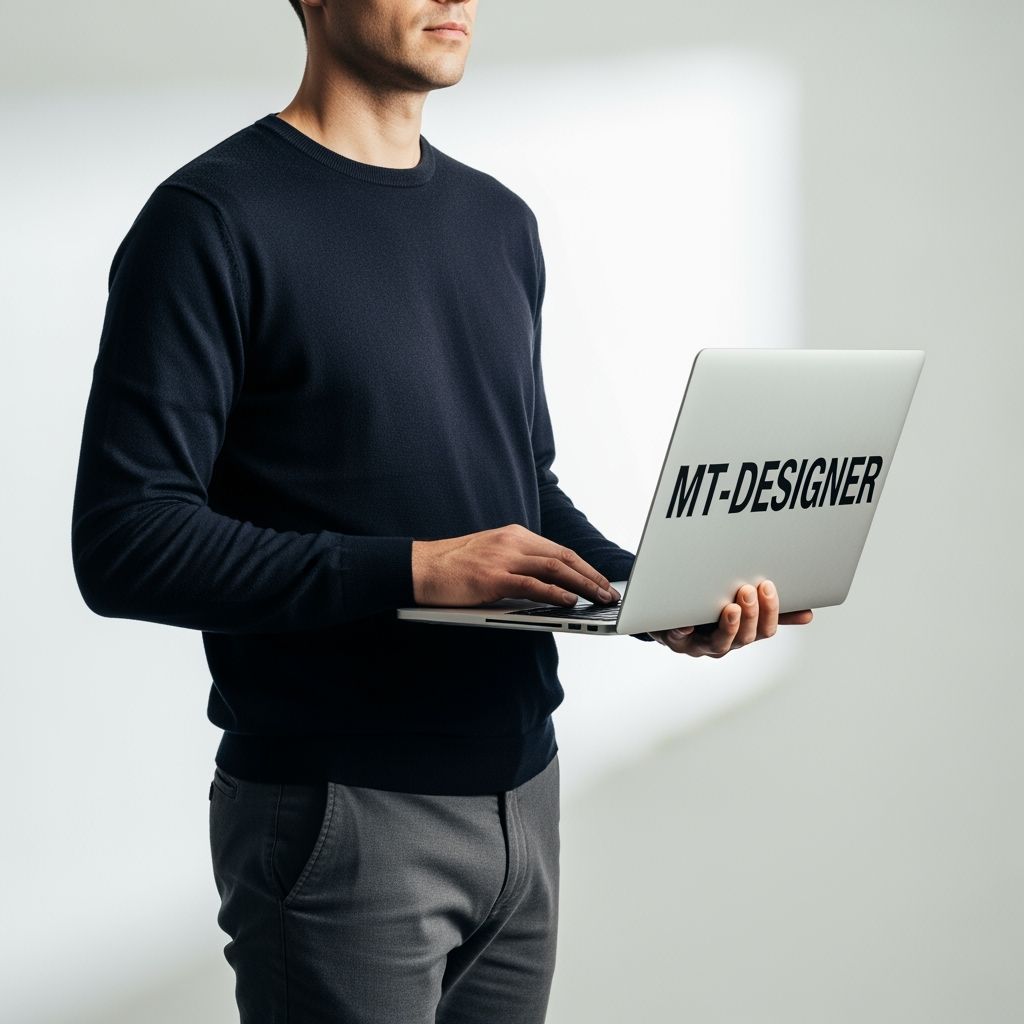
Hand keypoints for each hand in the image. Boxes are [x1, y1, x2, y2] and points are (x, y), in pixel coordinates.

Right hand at [412, 523, 619, 607]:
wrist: (418, 568)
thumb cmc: (452, 567)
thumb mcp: (491, 557)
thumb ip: (518, 565)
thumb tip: (549, 586)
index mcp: (514, 536)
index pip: (560, 550)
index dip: (585, 567)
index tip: (602, 581)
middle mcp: (512, 542)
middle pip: (564, 557)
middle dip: (591, 576)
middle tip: (610, 593)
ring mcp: (502, 559)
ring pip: (554, 569)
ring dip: (582, 585)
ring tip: (599, 599)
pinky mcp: (491, 578)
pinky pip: (531, 585)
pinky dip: (555, 593)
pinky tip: (570, 601)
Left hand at [649, 580, 812, 657]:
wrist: (668, 623)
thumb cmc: (709, 614)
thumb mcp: (742, 613)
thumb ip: (771, 613)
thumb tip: (808, 614)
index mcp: (743, 635)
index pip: (764, 630)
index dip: (770, 612)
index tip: (768, 587)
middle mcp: (724, 644)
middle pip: (744, 638)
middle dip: (750, 615)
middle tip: (747, 590)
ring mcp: (699, 645)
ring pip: (718, 643)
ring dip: (727, 626)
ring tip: (729, 608)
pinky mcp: (675, 640)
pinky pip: (678, 638)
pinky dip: (682, 632)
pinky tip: (686, 624)